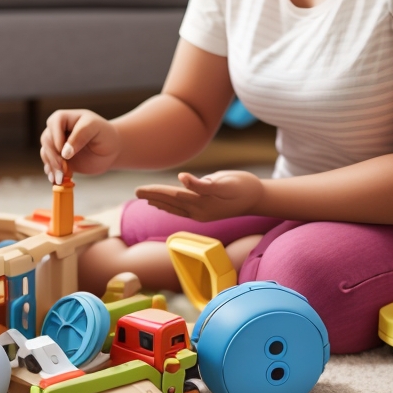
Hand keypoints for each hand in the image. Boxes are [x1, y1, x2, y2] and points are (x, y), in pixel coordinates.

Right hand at [40, 109, 120, 180]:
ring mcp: (56, 145)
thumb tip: (64, 153)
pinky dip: (52, 173)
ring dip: (51, 167)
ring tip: (60, 179)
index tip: (64, 153)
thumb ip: (80, 136)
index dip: (57, 138)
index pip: (54, 124)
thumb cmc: (104, 134)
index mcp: (64, 118)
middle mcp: (56, 130)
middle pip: (47, 140)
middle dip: (53, 156)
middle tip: (62, 170)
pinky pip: (49, 164)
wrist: (110, 149)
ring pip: (45, 153)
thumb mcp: (95, 129)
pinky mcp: (58, 158)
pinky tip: (57, 180)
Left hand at [134, 170, 262, 222]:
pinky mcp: (205, 212)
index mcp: (201, 202)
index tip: (139, 190)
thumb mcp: (224, 182)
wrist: (258, 198)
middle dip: (152, 197)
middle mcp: (199, 211)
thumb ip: (202, 183)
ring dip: (159, 203)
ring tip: (144, 199)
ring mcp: (201, 213)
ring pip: (175, 208)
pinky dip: (170, 207)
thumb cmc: (242, 186)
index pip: (172, 196)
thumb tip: (182, 178)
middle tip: (135, 192)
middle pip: (170, 203)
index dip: (155, 192)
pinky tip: (163, 205)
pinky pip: (182, 210)